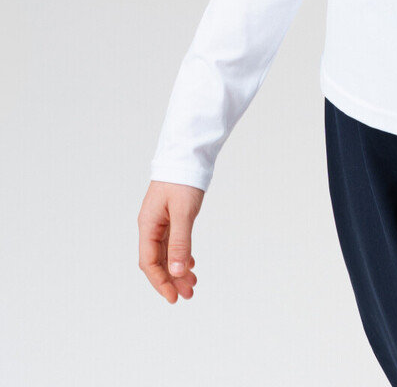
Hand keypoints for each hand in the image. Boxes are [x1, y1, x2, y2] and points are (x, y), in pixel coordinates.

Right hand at [138, 180, 204, 303]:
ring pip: (166, 253)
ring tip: (192, 284)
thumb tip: (176, 272)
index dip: (160, 282)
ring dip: (177, 269)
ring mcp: (160, 221)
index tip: (173, 297)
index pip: (149, 262)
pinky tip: (190, 263)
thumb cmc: (182, 180)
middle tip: (187, 295)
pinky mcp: (171, 216)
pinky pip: (172, 242)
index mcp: (148, 225)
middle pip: (157, 261)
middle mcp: (151, 225)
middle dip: (171, 280)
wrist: (188, 154)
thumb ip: (180, 242)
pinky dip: (181, 255)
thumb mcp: (183, 213)